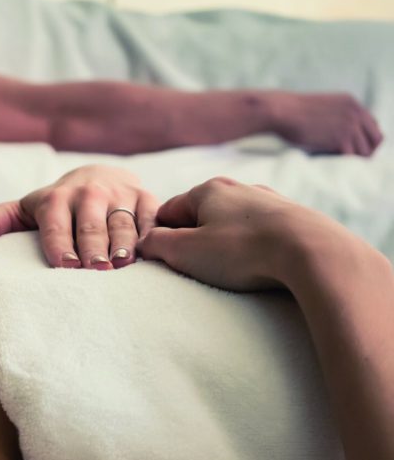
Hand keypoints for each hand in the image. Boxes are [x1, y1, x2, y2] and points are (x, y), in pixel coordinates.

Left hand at [0, 164, 159, 268]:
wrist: (98, 177)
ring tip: (122, 265)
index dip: (60, 243)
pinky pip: (152, 217)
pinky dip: (152, 234)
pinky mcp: (147, 199)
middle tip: (95, 270)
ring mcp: (120, 195)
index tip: (64, 265)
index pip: (56, 223)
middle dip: (92, 246)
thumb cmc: (52, 207)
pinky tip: (151, 252)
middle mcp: (88, 194)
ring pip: (122, 222)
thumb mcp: (20, 211)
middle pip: (90, 224)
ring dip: (123, 243)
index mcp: (55, 199)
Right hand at [136, 177, 353, 291]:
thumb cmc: (244, 251)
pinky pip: (261, 233)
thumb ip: (156, 244)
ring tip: (232, 271)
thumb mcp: (186, 251)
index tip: (163, 260)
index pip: (168, 212)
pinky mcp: (294, 219)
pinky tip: (260, 265)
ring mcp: (269, 201)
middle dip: (194, 241)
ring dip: (226, 245)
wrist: (312, 252)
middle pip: (202, 216)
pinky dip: (254, 248)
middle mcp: (238, 188)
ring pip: (233, 224)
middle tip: (197, 269)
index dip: (160, 237)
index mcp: (207, 190)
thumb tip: (145, 242)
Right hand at [274, 92, 382, 156]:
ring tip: (339, 161)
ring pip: (365, 151)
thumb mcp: (323, 107)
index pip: (373, 125)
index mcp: (352, 103)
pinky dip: (344, 163)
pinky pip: (352, 157)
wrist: (282, 111)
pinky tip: (333, 162)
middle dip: (366, 150)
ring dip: (353, 158)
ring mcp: (350, 126)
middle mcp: (356, 113)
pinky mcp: (341, 139)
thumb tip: (342, 135)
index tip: (356, 147)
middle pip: (376, 139)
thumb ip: (338, 116)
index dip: (366, 138)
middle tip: (352, 159)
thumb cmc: (293, 112)